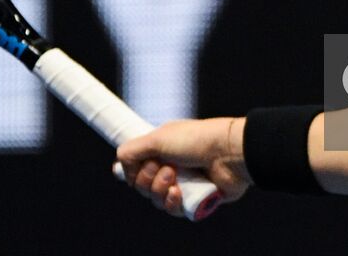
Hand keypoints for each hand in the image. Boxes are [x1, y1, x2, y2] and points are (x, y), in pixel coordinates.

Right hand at [116, 117, 250, 216]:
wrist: (228, 153)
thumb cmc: (196, 140)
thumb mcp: (158, 138)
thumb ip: (132, 150)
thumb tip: (119, 163)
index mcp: (161, 148)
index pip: (135, 166)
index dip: (132, 170)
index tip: (138, 165)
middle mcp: (170, 165)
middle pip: (142, 185)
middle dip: (149, 179)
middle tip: (166, 167)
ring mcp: (183, 183)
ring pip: (156, 199)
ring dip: (160, 190)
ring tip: (175, 178)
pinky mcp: (193, 198)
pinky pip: (172, 209)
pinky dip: (172, 202)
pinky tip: (179, 193)